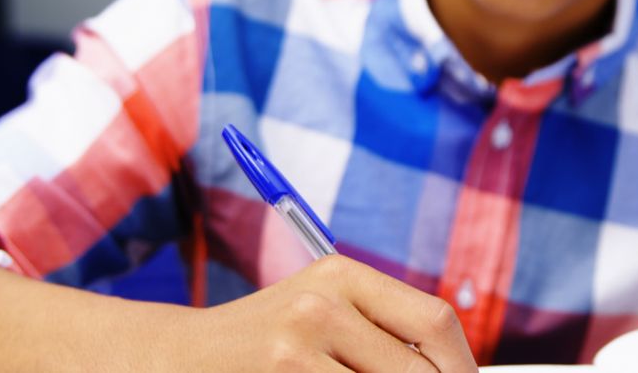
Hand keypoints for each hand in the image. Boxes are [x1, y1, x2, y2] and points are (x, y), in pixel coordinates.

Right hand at [176, 255, 476, 371]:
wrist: (177, 357)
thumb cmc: (264, 342)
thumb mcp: (322, 314)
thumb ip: (382, 333)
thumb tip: (452, 371)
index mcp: (343, 274)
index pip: (434, 320)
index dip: (460, 366)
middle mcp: (322, 302)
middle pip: (416, 370)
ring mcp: (296, 344)